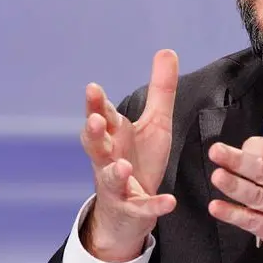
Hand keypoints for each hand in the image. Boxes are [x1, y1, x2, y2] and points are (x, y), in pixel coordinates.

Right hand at [79, 49, 178, 261]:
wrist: (129, 212)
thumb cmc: (139, 159)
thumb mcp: (155, 123)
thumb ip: (160, 90)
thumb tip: (167, 50)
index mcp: (114, 136)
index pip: (102, 116)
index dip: (96, 104)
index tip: (93, 88)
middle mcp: (109, 159)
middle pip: (95, 146)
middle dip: (93, 133)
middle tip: (95, 121)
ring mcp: (118, 186)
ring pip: (111, 178)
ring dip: (115, 172)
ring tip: (122, 166)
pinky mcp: (133, 208)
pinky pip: (143, 208)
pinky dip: (154, 206)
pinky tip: (169, 202)